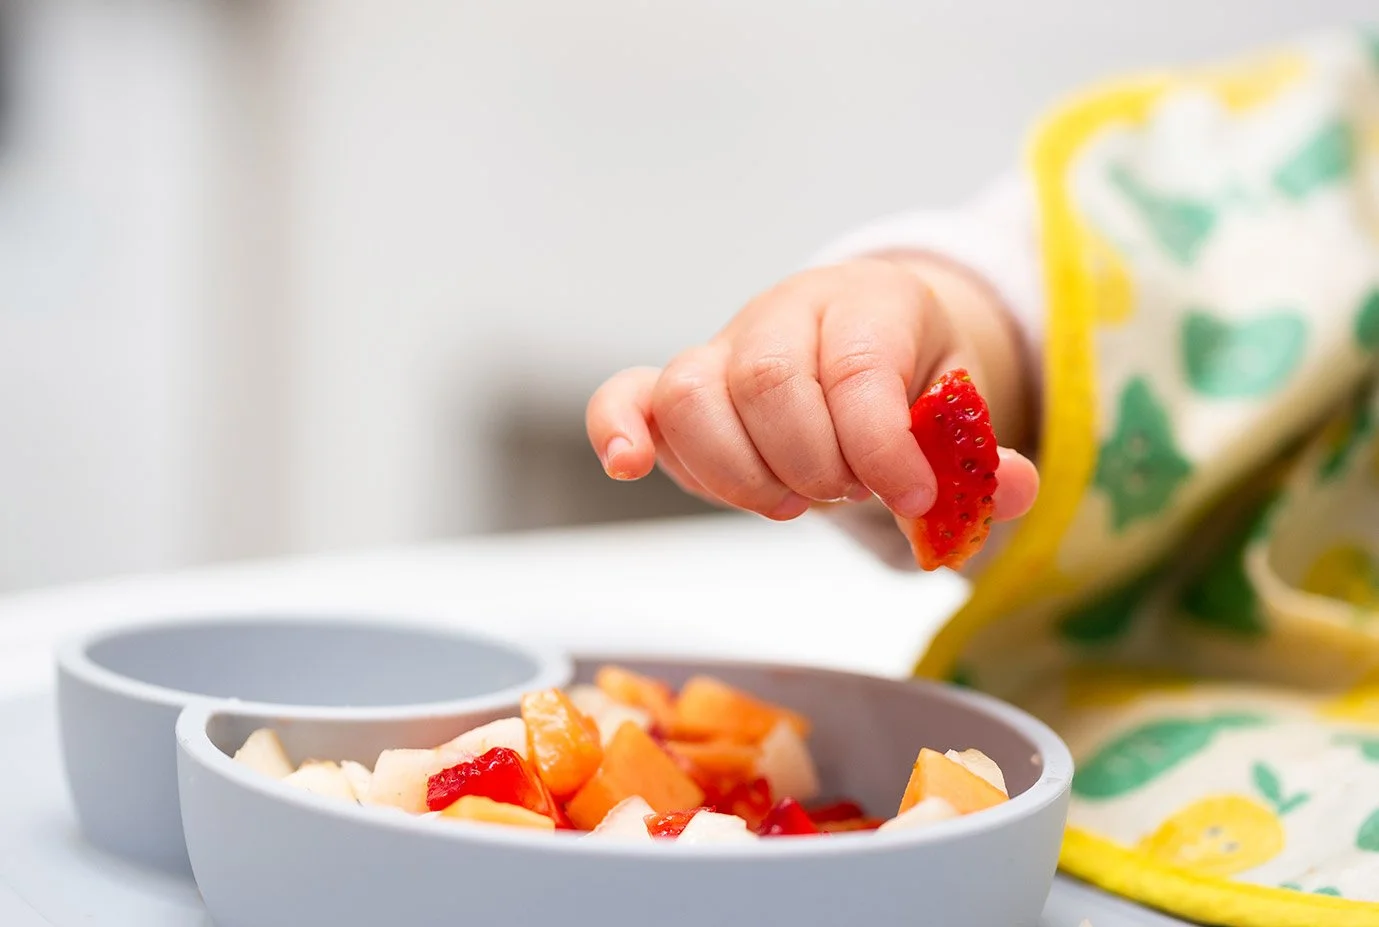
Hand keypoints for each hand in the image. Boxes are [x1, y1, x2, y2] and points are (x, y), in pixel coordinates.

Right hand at [585, 256, 1038, 524]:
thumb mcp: (962, 409)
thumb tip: (1012, 490)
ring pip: (694, 395)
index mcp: (870, 303)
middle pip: (770, 383)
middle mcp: (786, 312)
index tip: (911, 498)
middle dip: (813, 464)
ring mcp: (723, 347)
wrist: (862, 339)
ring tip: (789, 501)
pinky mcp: (675, 386)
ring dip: (740, 473)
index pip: (858, 368)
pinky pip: (626, 395)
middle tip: (846, 492)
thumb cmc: (911, 379)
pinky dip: (618, 430)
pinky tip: (630, 467)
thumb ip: (981, 454)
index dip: (880, 446)